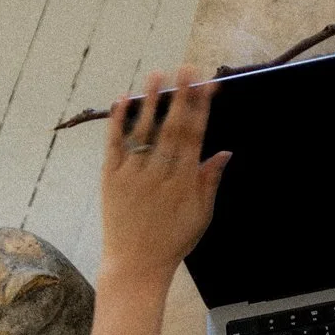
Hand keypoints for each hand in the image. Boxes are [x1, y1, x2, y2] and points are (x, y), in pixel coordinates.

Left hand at [99, 65, 230, 283]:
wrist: (136, 265)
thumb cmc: (172, 242)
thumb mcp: (201, 215)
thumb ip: (210, 182)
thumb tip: (223, 153)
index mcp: (184, 182)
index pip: (195, 136)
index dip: (202, 109)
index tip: (207, 86)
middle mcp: (159, 173)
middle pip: (172, 127)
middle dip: (181, 96)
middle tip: (186, 69)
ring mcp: (133, 174)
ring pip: (144, 130)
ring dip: (151, 100)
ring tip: (157, 74)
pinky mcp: (111, 178)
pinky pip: (115, 145)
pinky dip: (118, 122)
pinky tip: (123, 100)